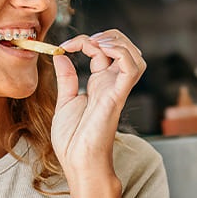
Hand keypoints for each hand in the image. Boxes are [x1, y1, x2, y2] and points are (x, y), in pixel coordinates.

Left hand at [51, 29, 145, 180]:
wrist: (78, 161)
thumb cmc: (73, 140)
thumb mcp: (65, 102)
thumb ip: (66, 78)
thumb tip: (61, 56)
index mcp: (99, 84)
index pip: (102, 51)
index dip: (85, 41)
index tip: (64, 46)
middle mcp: (111, 84)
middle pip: (123, 48)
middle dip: (108, 35)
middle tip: (86, 41)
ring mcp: (116, 90)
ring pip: (135, 55)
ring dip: (118, 42)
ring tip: (97, 43)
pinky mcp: (117, 96)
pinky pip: (132, 69)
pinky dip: (121, 53)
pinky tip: (103, 51)